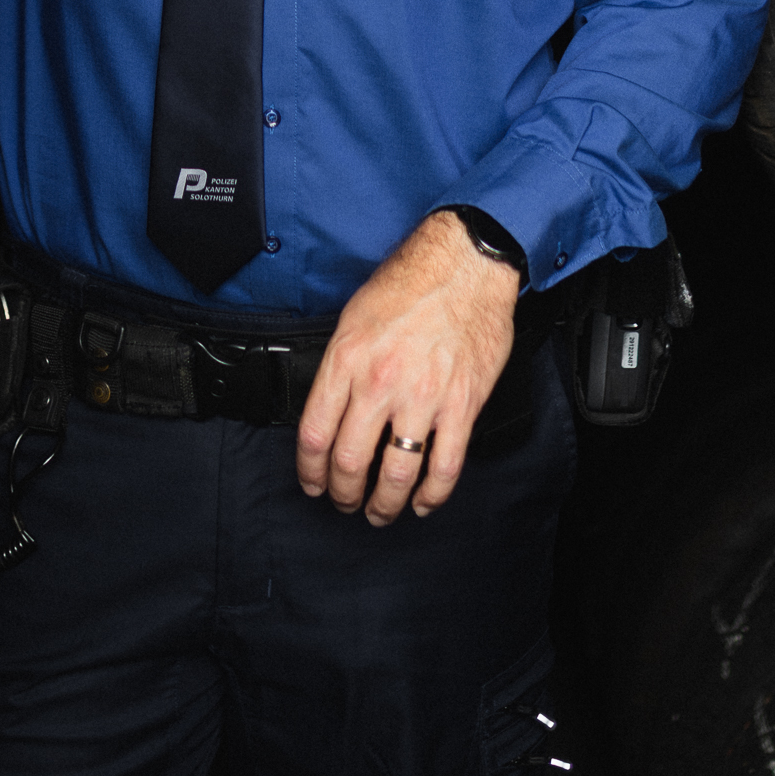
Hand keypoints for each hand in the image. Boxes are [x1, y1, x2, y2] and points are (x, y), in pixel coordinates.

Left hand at [296, 210, 519, 527]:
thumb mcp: (354, 316)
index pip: (314, 433)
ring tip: (379, 511)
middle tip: (344, 502)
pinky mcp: (461, 405)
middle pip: (350, 461)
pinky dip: (432, 495)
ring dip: (384, 503)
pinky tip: (422, 502)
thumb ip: (340, 365)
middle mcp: (380, 381)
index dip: (309, 470)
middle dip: (343, 493)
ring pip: (396, 473)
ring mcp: (423, 396)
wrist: (465, 264)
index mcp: (347, 358)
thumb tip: (329, 409)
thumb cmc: (410, 282)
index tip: (312, 483)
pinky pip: (445, 466)